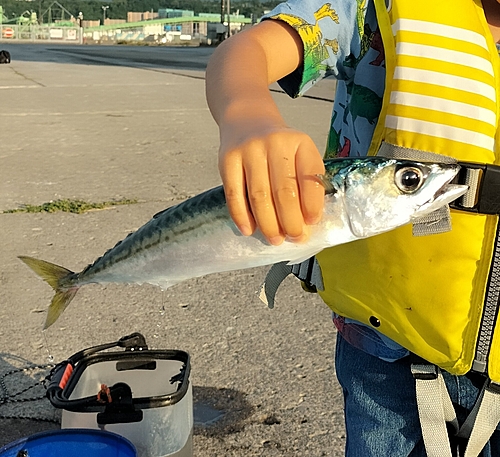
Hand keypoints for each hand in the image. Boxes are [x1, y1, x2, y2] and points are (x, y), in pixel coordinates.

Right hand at [219, 122, 324, 244]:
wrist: (247, 121)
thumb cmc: (278, 148)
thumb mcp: (298, 155)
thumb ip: (304, 183)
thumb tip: (304, 224)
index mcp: (300, 143)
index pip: (310, 177)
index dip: (312, 204)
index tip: (312, 223)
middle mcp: (275, 143)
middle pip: (284, 191)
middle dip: (290, 221)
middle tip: (294, 237)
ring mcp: (249, 150)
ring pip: (259, 196)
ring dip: (268, 224)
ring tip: (274, 239)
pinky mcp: (227, 159)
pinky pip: (234, 194)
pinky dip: (241, 216)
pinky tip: (248, 229)